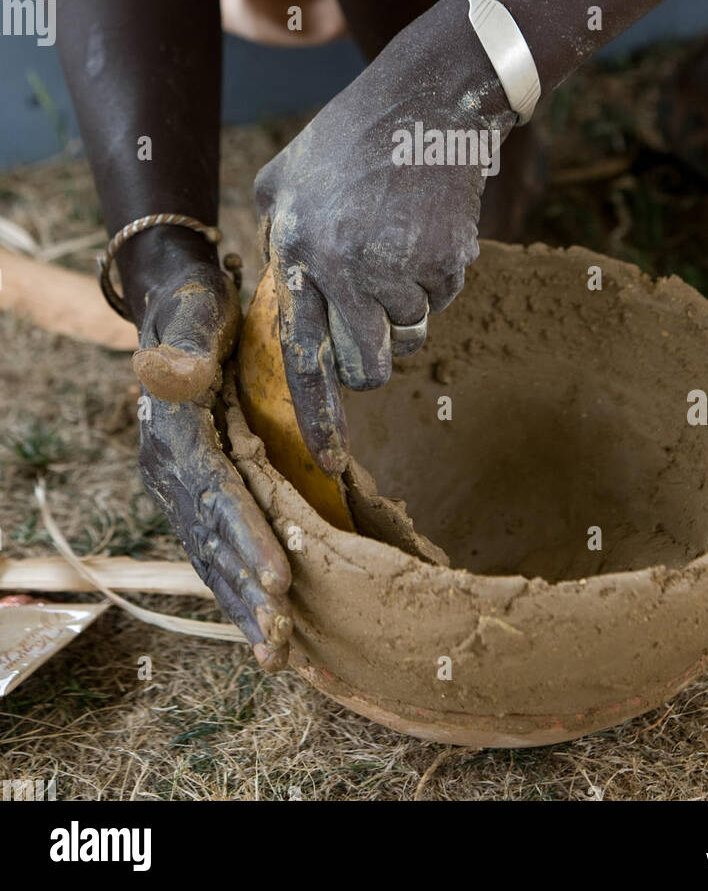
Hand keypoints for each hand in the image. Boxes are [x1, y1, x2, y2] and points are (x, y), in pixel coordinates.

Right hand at [129, 243, 292, 669]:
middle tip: (283, 644)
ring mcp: (178, 488)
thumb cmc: (196, 309)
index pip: (213, 494)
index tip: (281, 576)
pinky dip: (241, 588)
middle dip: (247, 594)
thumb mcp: (193, 315)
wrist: (176, 308)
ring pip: (212, 557)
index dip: (246, 536)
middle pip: (210, 541)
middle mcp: (168, 471)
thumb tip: (183, 373)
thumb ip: (186, 348)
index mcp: (173, 435)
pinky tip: (269, 624)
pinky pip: (217, 549)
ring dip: (244, 607)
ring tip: (279, 656)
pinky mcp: (194, 495)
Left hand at [255, 0, 514, 467]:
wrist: (427, 100)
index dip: (319, 413)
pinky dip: (440, 273)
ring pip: (412, 331)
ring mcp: (400, 270)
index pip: (304, 354)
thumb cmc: (351, 134)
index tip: (329, 458)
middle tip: (378, 322)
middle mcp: (346, 272)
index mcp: (301, 254)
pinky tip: (428, 225)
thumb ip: (275, 231)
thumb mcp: (287, 176)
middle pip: (369, 368)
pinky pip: (445, 298)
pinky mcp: (447, 262)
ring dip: (409, 302)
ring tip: (401, 240)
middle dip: (374, 358)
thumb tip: (276, 277)